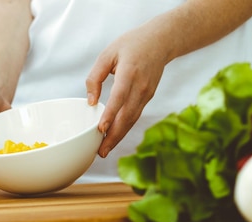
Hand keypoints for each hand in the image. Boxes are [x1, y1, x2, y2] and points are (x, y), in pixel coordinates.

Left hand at [85, 24, 168, 157]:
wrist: (161, 41)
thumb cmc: (131, 45)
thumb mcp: (107, 54)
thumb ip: (95, 77)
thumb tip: (90, 101)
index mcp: (130, 73)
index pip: (119, 97)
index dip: (111, 114)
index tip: (101, 128)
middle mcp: (140, 87)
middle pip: (127, 115)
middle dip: (113, 135)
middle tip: (100, 151)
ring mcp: (146, 94)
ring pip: (132, 119)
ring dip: (119, 136)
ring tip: (104, 150)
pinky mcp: (148, 97)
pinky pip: (135, 115)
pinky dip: (124, 128)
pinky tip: (114, 137)